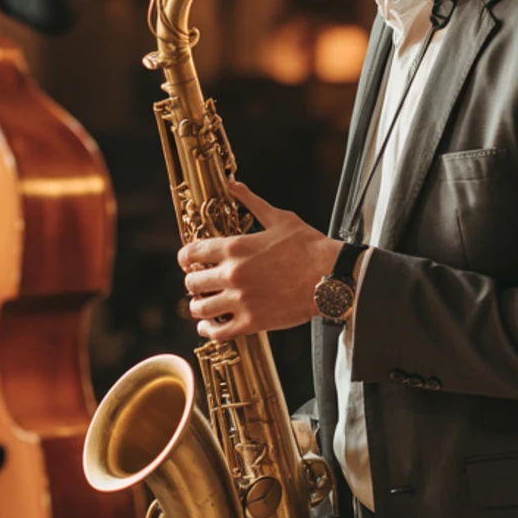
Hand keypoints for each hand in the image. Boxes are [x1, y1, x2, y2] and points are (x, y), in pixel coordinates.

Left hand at [176, 181, 343, 341]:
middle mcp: (232, 274)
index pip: (191, 253)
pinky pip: (218, 332)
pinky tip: (209, 326)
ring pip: (200, 308)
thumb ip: (251, 202)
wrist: (331, 275)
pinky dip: (208, 330)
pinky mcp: (252, 322)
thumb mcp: (279, 218)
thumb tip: (233, 185)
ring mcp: (241, 300)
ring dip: (198, 306)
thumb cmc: (309, 246)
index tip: (189, 262)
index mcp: (234, 247)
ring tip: (204, 305)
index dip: (186, 258)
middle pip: (192, 282)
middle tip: (200, 284)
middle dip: (193, 282)